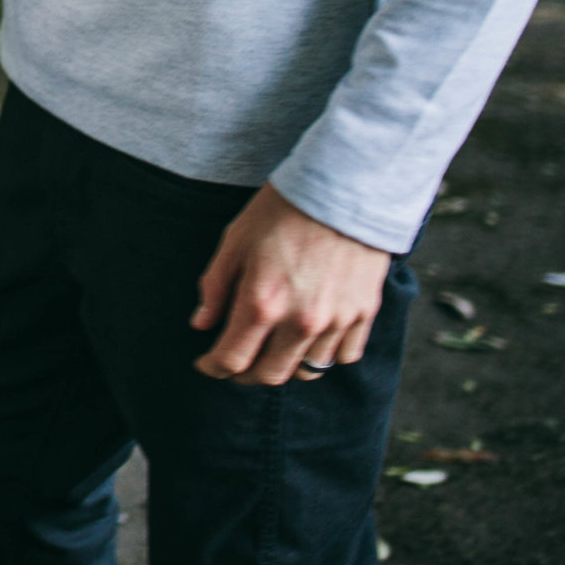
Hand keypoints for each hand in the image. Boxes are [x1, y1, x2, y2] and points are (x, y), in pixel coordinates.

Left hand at [191, 185, 391, 384]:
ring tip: (271, 349)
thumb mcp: (234, 241)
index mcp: (262, 303)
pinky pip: (343, 356)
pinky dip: (322, 355)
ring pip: (307, 370)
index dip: (213, 367)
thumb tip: (201, 324)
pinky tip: (308, 339)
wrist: (342, 190)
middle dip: (245, 375)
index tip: (206, 363)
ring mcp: (336, 321)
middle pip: (269, 375)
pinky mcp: (363, 314)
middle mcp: (301, 321)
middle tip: (234, 362)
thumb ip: (215, 287)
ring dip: (284, 366)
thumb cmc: (281, 211)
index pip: (232, 359)